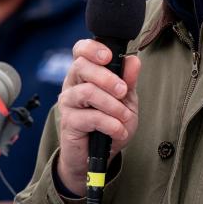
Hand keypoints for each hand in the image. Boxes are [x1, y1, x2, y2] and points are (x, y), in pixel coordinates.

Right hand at [56, 39, 140, 195]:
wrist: (100, 155)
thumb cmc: (110, 123)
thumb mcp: (126, 100)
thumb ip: (128, 80)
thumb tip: (133, 60)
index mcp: (85, 73)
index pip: (81, 50)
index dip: (93, 48)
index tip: (109, 57)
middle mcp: (73, 84)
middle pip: (81, 66)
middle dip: (107, 77)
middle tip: (123, 91)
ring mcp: (69, 103)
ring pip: (87, 92)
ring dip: (111, 104)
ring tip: (124, 117)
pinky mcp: (69, 122)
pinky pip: (90, 117)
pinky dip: (110, 124)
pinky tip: (118, 131)